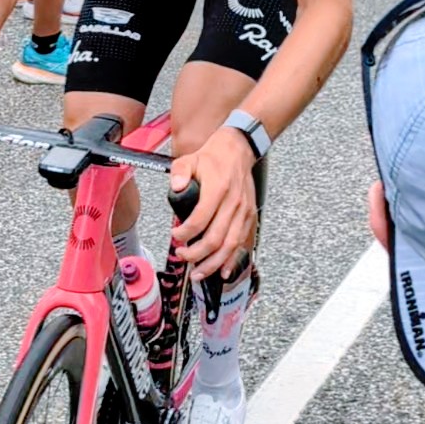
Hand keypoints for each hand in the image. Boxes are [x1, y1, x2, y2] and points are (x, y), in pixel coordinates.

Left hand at [169, 127, 257, 280]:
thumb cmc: (213, 158)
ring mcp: (243, 211)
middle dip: (197, 254)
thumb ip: (179, 173)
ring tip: (198, 273)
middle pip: (216, 238)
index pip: (200, 219)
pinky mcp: (249, 216)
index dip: (185, 233)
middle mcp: (233, 203)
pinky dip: (232, 259)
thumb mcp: (189, 159)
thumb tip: (176, 188)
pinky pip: (242, 242)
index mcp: (218, 189)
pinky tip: (222, 271)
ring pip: (230, 245)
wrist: (238, 150)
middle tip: (183, 256)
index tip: (175, 235)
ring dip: (213, 262)